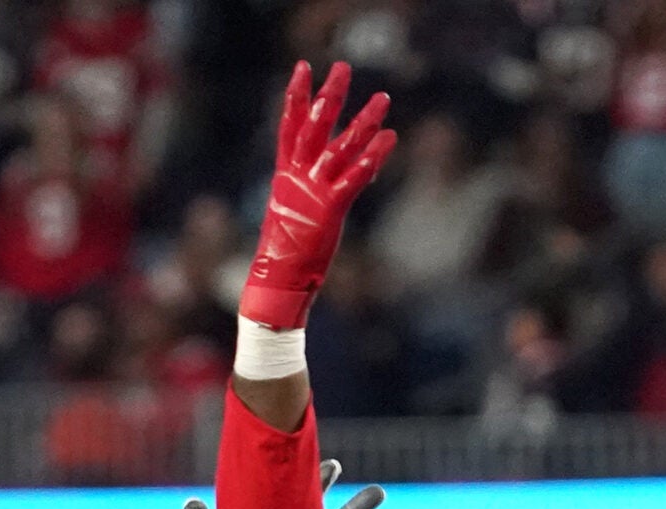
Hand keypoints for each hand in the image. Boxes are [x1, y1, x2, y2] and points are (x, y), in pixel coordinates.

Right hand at [239, 61, 395, 332]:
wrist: (277, 283)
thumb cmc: (286, 253)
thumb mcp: (295, 212)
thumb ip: (310, 189)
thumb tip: (333, 178)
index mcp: (284, 176)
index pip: (289, 126)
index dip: (297, 96)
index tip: (303, 68)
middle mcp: (297, 178)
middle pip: (314, 126)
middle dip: (329, 95)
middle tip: (342, 66)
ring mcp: (313, 193)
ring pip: (340, 148)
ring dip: (363, 122)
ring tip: (382, 99)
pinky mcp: (330, 211)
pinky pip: (353, 179)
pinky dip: (371, 159)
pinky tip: (388, 139)